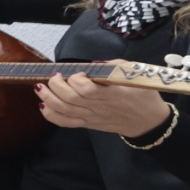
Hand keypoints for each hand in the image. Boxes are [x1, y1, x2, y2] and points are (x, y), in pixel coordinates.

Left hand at [38, 72, 171, 136]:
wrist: (149, 122)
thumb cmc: (143, 95)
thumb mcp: (136, 75)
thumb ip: (115, 66)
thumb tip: (95, 64)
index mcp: (113, 94)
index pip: (87, 90)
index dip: (76, 80)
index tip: (77, 73)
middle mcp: (100, 107)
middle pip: (70, 99)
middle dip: (56, 86)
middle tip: (54, 76)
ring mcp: (92, 118)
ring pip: (64, 110)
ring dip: (48, 98)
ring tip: (40, 87)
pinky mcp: (88, 125)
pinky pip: (66, 123)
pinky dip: (51, 115)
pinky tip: (43, 104)